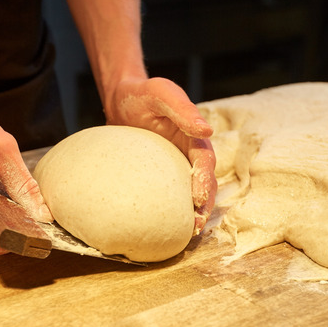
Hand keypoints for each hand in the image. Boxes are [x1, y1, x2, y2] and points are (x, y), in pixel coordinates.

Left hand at [103, 77, 216, 233]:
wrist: (121, 98)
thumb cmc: (141, 93)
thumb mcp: (161, 93)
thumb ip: (182, 109)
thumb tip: (206, 130)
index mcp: (193, 135)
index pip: (204, 160)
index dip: (204, 179)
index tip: (198, 197)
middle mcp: (188, 152)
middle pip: (204, 181)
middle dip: (204, 204)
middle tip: (197, 225)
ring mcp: (175, 165)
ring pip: (189, 191)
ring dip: (192, 212)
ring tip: (188, 233)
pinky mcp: (160, 174)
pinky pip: (168, 193)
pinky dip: (171, 210)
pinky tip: (165, 226)